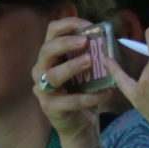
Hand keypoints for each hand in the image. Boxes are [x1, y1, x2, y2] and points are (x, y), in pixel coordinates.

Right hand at [32, 17, 114, 139]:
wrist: (79, 123)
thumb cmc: (83, 91)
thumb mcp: (88, 69)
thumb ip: (91, 52)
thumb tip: (105, 32)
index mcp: (51, 55)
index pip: (52, 31)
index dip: (69, 24)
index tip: (89, 25)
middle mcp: (41, 69)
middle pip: (46, 50)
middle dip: (66, 43)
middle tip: (85, 42)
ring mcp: (43, 89)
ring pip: (52, 75)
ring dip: (72, 67)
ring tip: (91, 61)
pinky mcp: (50, 107)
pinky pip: (70, 101)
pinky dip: (90, 97)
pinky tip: (106, 93)